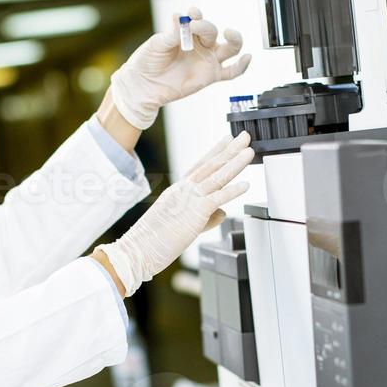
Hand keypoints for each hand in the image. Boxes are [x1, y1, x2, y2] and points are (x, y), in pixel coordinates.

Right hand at [96, 132, 253, 295]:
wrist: (137, 251)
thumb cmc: (154, 242)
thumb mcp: (182, 225)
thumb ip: (206, 217)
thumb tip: (223, 212)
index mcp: (178, 191)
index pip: (200, 166)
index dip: (215, 151)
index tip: (226, 140)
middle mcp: (183, 190)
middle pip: (211, 165)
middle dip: (229, 149)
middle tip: (244, 136)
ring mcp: (189, 199)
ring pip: (216, 176)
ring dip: (234, 162)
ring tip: (249, 151)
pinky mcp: (194, 213)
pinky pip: (217, 198)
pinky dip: (233, 190)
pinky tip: (246, 184)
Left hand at [108, 7, 252, 128]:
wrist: (144, 85)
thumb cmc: (148, 62)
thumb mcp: (157, 45)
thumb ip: (171, 34)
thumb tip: (178, 16)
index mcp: (187, 32)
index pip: (197, 19)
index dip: (196, 15)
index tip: (190, 14)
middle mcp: (200, 44)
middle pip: (213, 32)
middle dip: (206, 27)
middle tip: (194, 26)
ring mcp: (207, 59)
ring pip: (229, 48)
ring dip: (234, 39)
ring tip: (230, 33)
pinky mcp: (211, 76)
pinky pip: (231, 72)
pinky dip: (241, 66)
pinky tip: (247, 58)